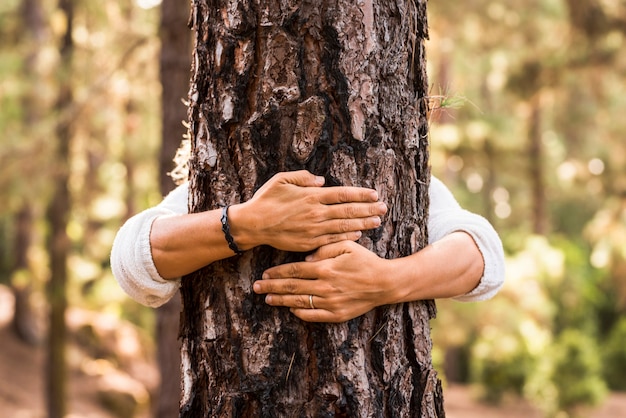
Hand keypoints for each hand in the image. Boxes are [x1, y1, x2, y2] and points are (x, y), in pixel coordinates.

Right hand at [230, 171, 386, 251]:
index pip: (343, 194)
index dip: (361, 194)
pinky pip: (333, 240)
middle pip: (349, 211)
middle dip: (368, 209)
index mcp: (312, 196)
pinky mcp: (309, 242)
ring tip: (377, 221)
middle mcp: (316, 212)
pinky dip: (347, 237)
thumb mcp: (282, 180)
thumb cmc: (266, 200)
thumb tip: (322, 181)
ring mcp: (314, 229)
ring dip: (363, 223)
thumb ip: (303, 177)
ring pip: (344, 226)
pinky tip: (359, 235)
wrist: (253, 224)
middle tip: (384, 208)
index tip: (375, 194)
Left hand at [253, 241, 392, 321]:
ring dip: (281, 301)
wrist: (384, 283)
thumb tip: (306, 257)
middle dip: (271, 287)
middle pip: (292, 287)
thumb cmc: (365, 261)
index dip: (277, 273)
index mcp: (325, 268)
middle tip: (256, 287)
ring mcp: (330, 302)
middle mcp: (324, 286)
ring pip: (299, 302)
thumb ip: (324, 248)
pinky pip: (313, 316)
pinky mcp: (337, 315)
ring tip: (267, 299)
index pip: (294, 271)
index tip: (265, 274)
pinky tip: (290, 309)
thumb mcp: (346, 245)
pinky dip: (300, 313)